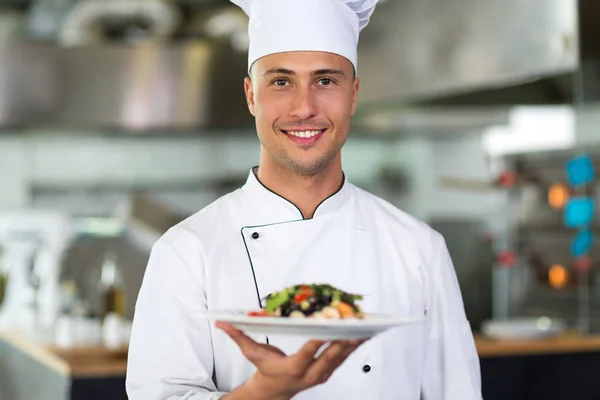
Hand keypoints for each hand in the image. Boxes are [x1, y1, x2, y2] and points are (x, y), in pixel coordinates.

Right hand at [216, 321, 365, 399]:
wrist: (275, 391)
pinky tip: (364, 332)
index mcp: (293, 367)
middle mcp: (311, 373)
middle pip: (331, 356)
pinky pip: (344, 357)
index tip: (329, 328)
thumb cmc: (264, 369)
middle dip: (345, 340)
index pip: (308, 352)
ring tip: (366, 325)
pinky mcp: (328, 371)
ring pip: (342, 357)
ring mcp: (322, 374)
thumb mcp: (251, 353)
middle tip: (356, 325)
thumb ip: (238, 336)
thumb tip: (220, 322)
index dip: (319, 340)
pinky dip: (353, 344)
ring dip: (354, 341)